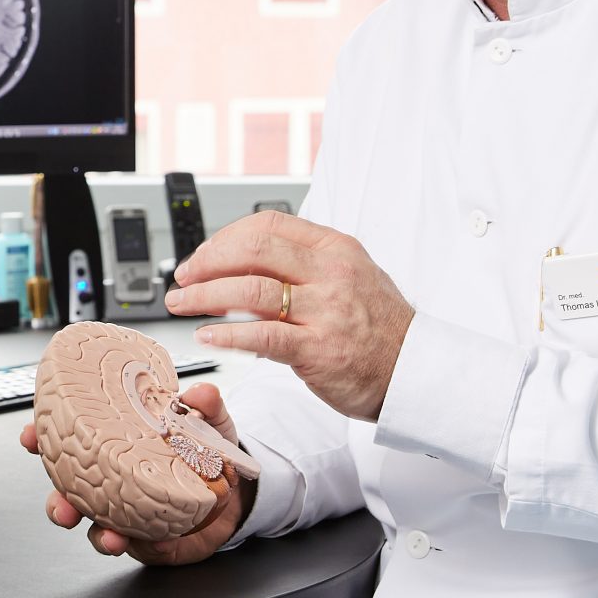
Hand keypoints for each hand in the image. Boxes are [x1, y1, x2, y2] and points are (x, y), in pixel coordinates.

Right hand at [17, 381, 254, 565]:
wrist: (236, 494)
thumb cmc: (207, 452)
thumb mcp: (209, 422)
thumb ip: (206, 406)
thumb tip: (200, 393)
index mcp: (115, 447)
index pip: (70, 441)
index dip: (43, 438)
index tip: (30, 436)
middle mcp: (114, 482)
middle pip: (71, 495)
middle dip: (58, 503)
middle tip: (62, 508)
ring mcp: (128, 513)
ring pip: (98, 529)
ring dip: (99, 535)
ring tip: (110, 537)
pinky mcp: (150, 540)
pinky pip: (141, 548)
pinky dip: (145, 547)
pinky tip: (154, 543)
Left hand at [165, 210, 414, 421]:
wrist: (415, 371)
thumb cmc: (380, 329)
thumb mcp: (350, 277)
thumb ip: (303, 266)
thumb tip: (244, 266)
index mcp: (335, 249)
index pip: (267, 225)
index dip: (224, 238)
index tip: (203, 256)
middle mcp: (331, 273)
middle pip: (252, 250)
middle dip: (206, 262)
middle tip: (183, 278)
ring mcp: (325, 310)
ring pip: (250, 289)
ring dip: (205, 296)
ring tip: (183, 305)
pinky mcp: (318, 349)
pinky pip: (262, 335)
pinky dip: (227, 333)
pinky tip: (208, 334)